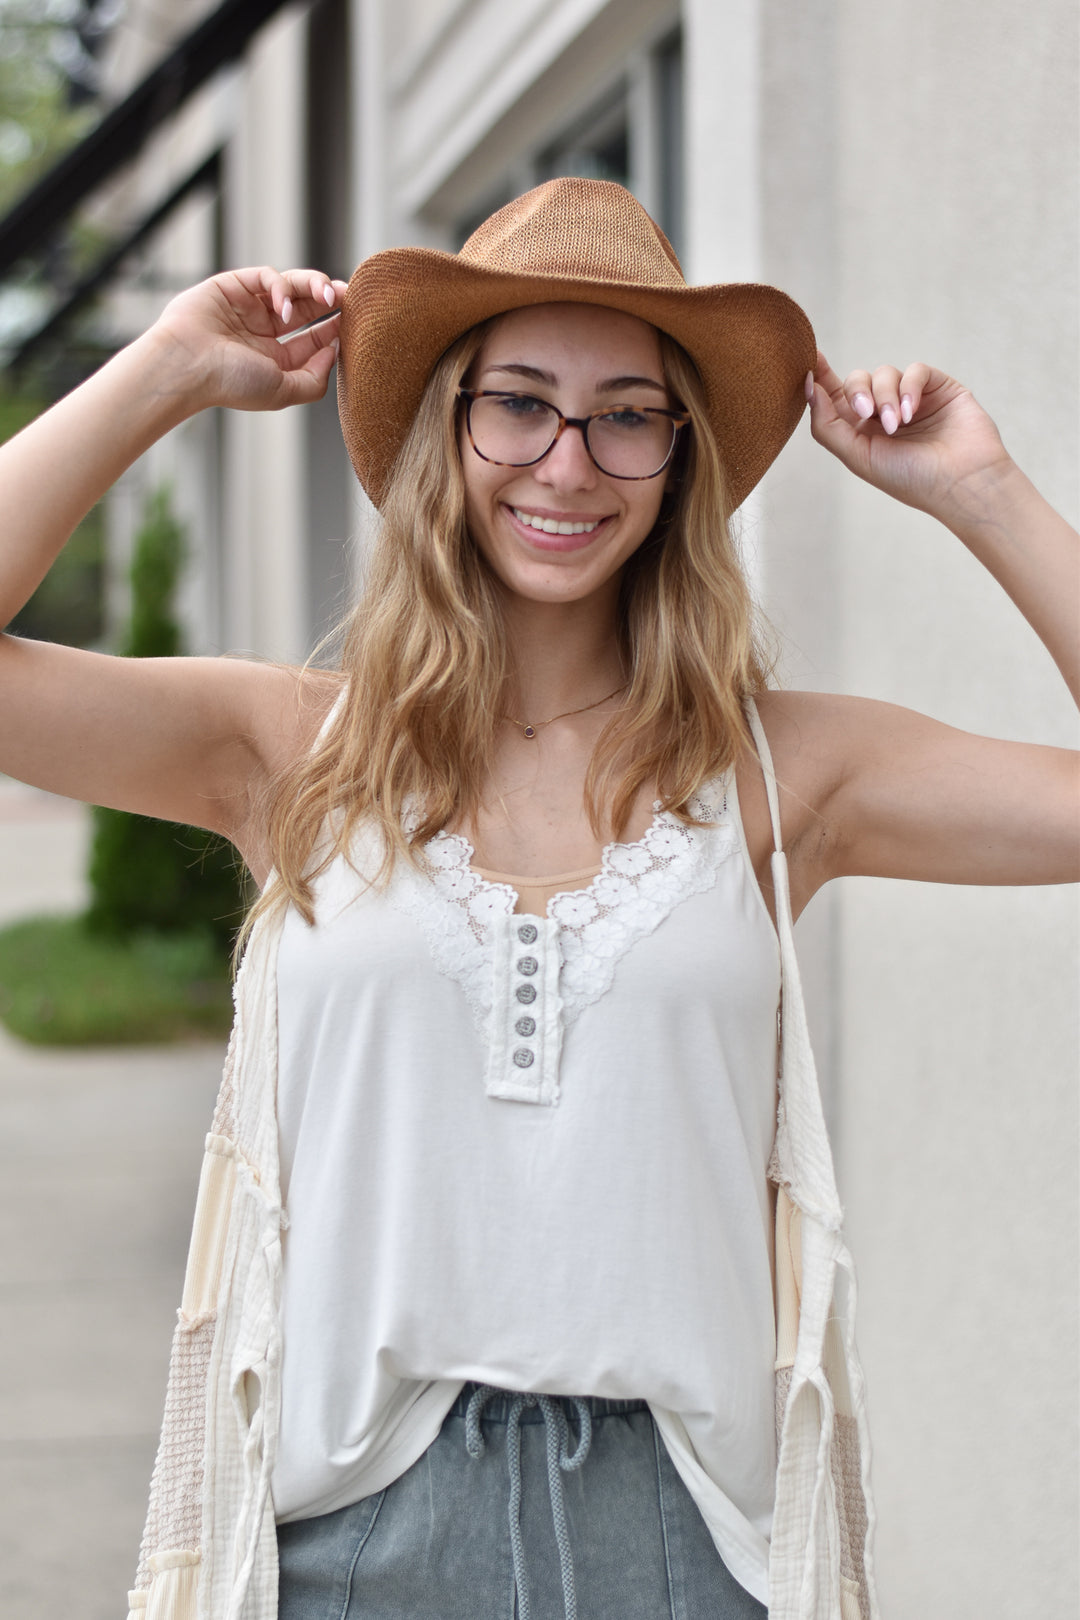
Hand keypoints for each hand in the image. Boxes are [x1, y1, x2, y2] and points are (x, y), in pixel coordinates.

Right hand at [150, 267, 349, 413]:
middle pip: (307, 308)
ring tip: (327, 295)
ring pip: (291, 287)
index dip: (335, 327)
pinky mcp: (234, 285)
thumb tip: (333, 351)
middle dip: (330, 300)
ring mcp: (249, 307)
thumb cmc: (231, 383)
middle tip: (347, 296)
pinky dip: (280, 286)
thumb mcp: (284, 391)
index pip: (314, 338)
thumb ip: (314, 378)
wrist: (188, 365)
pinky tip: (282, 306)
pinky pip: (266, 276)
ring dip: (313, 286)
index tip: (351, 322)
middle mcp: (264, 333)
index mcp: (276, 359)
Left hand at [807, 352, 1015, 522]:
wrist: (961, 482)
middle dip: (858, 392)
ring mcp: (912, 398)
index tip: (811, 358)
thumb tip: (809, 387)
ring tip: (898, 424)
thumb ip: (827, 426)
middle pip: (857, 381)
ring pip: (884, 373)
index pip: (836, 397)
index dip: (822, 376)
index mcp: (862, 431)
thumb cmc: (909, 478)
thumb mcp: (858, 457)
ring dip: (886, 395)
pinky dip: (909, 387)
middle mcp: (885, 413)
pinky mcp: (938, 387)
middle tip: (867, 413)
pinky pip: (915, 370)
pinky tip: (912, 411)